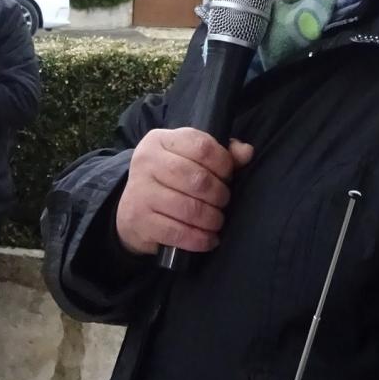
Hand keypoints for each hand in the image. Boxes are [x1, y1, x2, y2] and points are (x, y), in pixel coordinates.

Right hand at [116, 129, 253, 256]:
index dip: (223, 164)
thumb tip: (246, 152)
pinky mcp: (139, 220)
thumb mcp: (189, 159)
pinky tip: (208, 239)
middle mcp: (146, 162)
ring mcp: (140, 192)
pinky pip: (178, 232)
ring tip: (216, 221)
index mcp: (160, 140)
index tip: (227, 176)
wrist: (131, 211)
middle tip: (223, 202)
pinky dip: (200, 239)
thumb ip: (221, 154)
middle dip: (219, 195)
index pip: (202, 146)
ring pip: (190, 208)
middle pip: (198, 179)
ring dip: (212, 219)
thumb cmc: (169, 181)